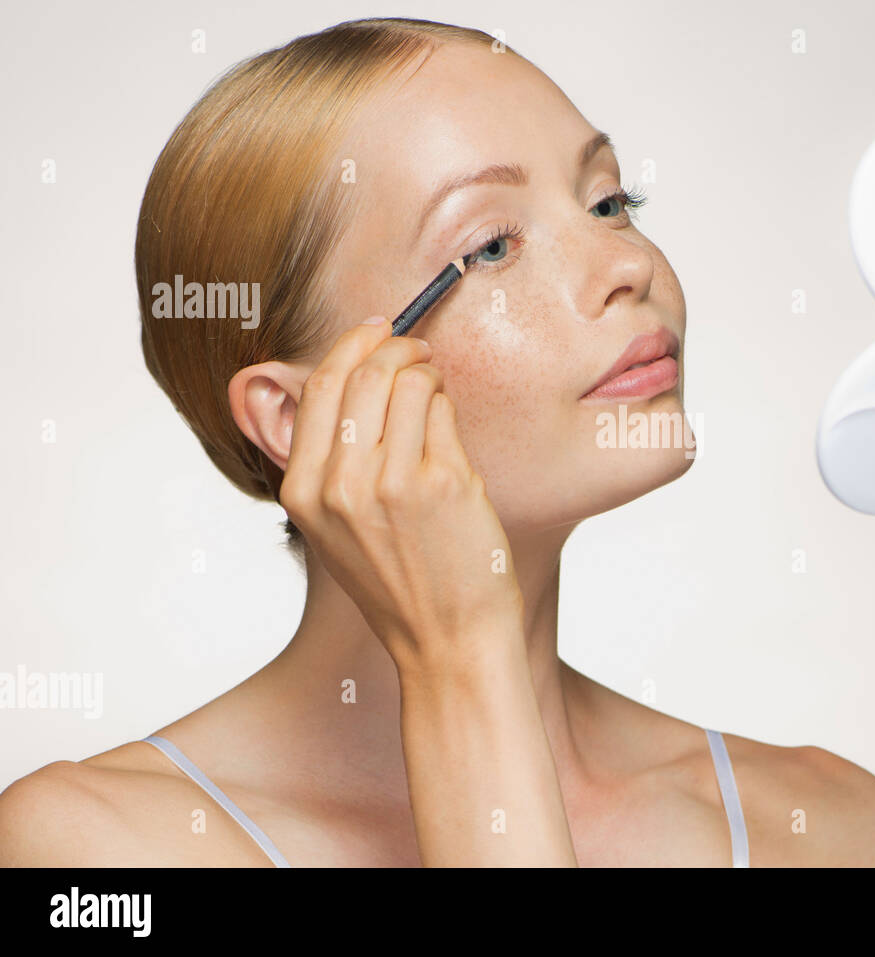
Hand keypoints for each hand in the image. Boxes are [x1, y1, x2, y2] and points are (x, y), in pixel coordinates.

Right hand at [279, 317, 524, 672]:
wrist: (447, 640)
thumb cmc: (399, 581)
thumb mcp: (334, 528)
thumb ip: (328, 460)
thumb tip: (342, 377)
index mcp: (303, 493)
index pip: (319, 389)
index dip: (350, 348)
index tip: (374, 331)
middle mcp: (341, 486)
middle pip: (364, 374)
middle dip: (396, 347)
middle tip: (416, 349)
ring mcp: (394, 482)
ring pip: (410, 383)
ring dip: (428, 374)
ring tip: (435, 389)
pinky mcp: (444, 482)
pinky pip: (444, 411)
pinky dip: (448, 407)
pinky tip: (449, 429)